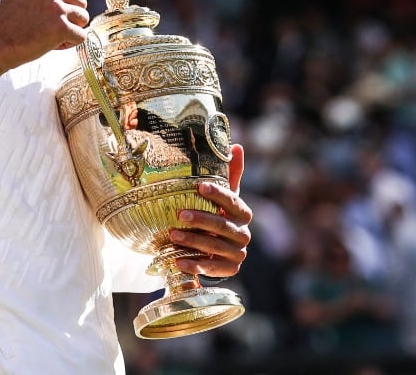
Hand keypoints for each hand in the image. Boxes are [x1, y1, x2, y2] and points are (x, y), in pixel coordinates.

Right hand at [0, 0, 88, 113]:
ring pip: (83, 20)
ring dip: (69, 30)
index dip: (63, 2)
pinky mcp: (61, 27)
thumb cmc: (7, 15)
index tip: (44, 10)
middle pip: (81, 4)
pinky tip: (49, 43)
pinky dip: (68, 44)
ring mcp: (57, 7)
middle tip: (44, 24)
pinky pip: (80, 36)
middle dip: (68, 17)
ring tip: (47, 34)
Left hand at [171, 143, 251, 280]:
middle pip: (223, 226)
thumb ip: (230, 173)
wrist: (219, 249)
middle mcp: (243, 234)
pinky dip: (194, 266)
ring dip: (193, 241)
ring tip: (172, 235)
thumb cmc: (219, 215)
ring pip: (215, 247)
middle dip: (201, 220)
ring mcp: (237, 254)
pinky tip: (177, 261)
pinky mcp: (229, 270)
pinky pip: (211, 269)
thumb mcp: (224, 196)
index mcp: (243, 213)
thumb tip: (236, 145)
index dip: (218, 194)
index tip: (199, 186)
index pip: (233, 201)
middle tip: (180, 214)